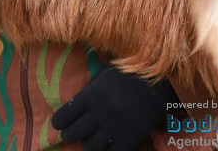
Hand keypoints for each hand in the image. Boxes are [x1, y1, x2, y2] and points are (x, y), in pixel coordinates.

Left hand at [51, 67, 177, 150]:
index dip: (59, 122)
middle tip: (72, 134)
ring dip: (88, 144)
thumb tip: (74, 99)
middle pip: (74, 134)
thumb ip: (89, 88)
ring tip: (91, 140)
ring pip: (90, 147)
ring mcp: (112, 128)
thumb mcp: (105, 75)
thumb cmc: (130, 75)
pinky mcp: (126, 139)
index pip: (64, 115)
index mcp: (90, 96)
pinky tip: (107, 146)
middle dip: (70, 135)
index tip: (59, 124)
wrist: (158, 85)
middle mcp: (98, 114)